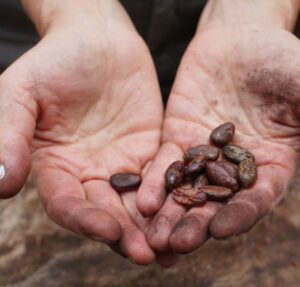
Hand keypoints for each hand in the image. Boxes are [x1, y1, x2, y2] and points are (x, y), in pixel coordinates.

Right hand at [0, 0, 163, 264]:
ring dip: (155, 225)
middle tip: (150, 254)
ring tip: (176, 246)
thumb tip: (1, 184)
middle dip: (128, 233)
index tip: (106, 230)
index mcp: (58, 168)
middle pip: (109, 211)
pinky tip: (191, 209)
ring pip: (139, 202)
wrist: (96, 39)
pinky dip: (174, 193)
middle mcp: (91, 173)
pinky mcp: (151, 149)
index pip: (69, 204)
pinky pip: (163, 175)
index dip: (85, 219)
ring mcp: (123, 164)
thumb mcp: (22, 94)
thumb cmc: (53, 62)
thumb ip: (10, 135)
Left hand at [137, 0, 299, 253]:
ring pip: (185, 191)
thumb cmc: (281, 62)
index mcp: (269, 166)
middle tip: (173, 245)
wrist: (241, 41)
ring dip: (169, 213)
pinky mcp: (178, 139)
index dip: (239, 216)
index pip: (254, 199)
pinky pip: (165, 164)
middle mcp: (232, 170)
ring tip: (151, 235)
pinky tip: (142, 200)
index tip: (220, 231)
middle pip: (213, 204)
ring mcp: (203, 156)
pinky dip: (155, 182)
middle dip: (194, 225)